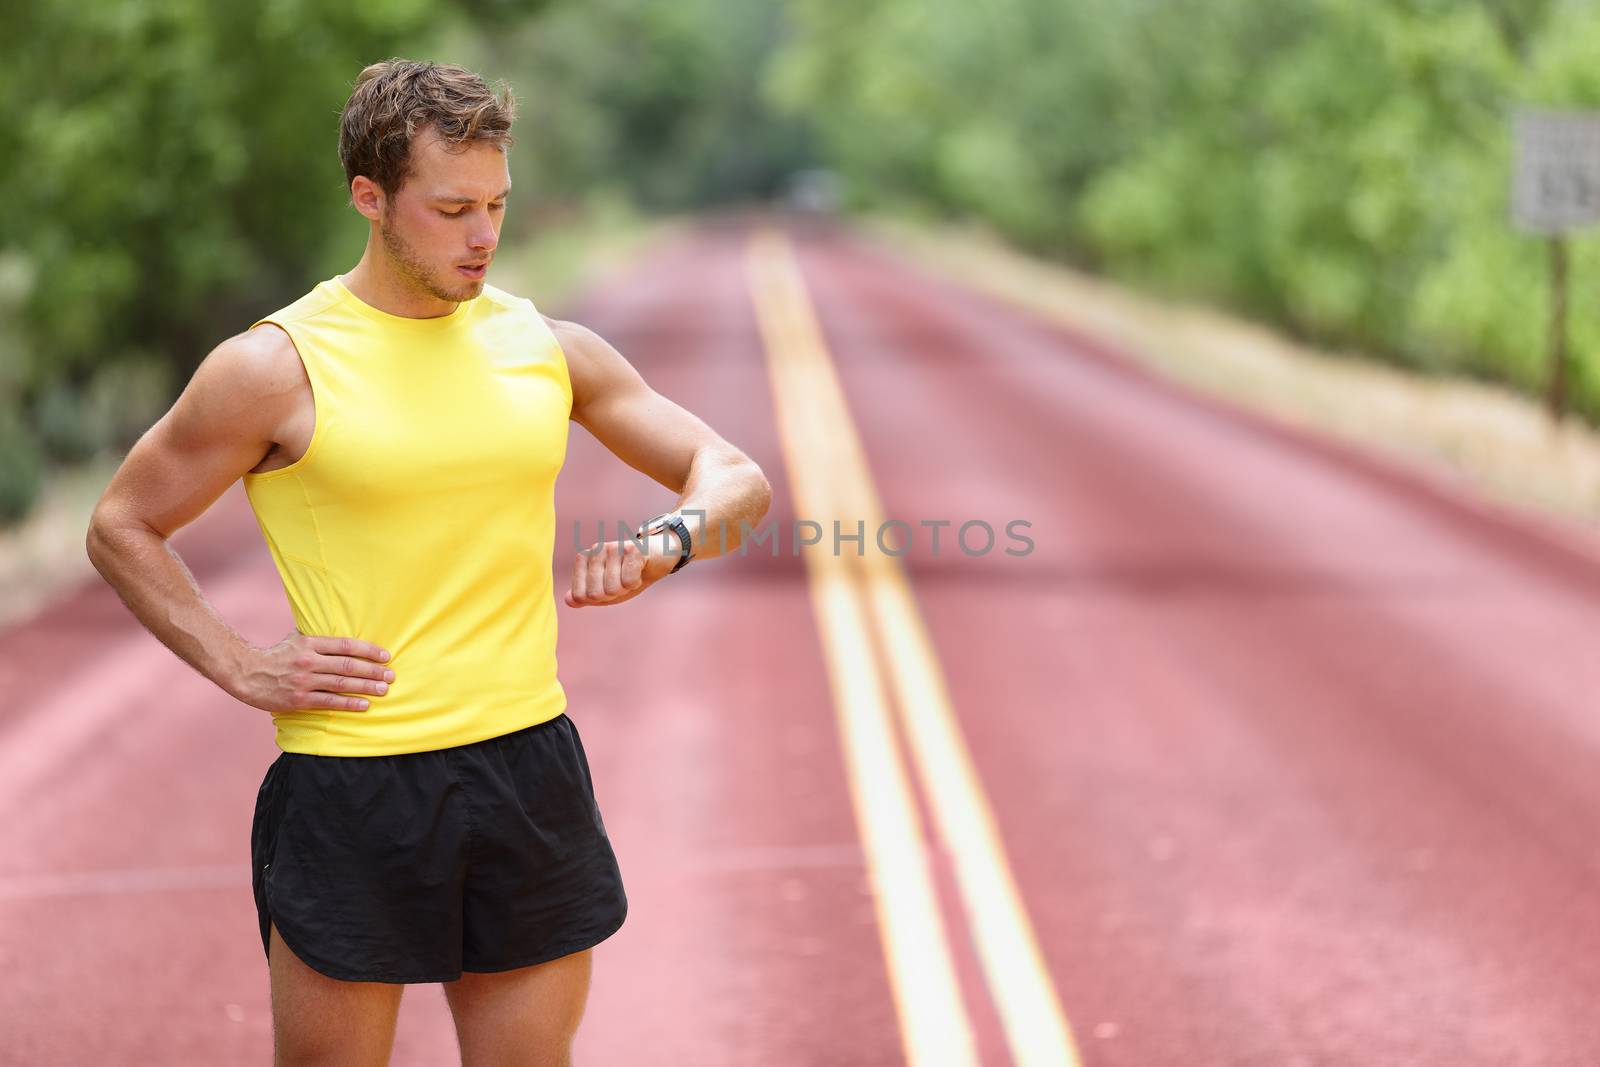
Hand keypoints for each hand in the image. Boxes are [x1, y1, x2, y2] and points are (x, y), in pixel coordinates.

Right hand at [231, 629, 395, 712]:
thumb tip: (344, 634)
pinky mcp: (298, 700)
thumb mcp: (296, 639)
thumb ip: (318, 639)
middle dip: (373, 671)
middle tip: (391, 676)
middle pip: (347, 665)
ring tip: (383, 690)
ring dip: (365, 687)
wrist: (246, 674)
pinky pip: (328, 702)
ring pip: (341, 684)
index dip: (368, 650)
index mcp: (309, 643)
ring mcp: (303, 681)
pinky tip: (364, 705)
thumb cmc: (277, 656)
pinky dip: (348, 704)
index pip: (345, 645)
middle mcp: (308, 661)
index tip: (386, 656)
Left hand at [564, 534, 679, 607]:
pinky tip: (639, 570)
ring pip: (612, 588)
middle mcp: (595, 551)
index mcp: (585, 559)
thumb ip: (585, 596)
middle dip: (612, 595)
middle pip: (595, 594)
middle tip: (622, 581)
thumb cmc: (630, 574)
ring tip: (632, 574)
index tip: (608, 587)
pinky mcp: (632, 549)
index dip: (597, 599)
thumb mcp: (605, 590)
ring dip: (626, 588)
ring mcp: (613, 548)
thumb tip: (568, 601)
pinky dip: (636, 582)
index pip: (579, 595)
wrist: (659, 557)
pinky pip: (629, 581)